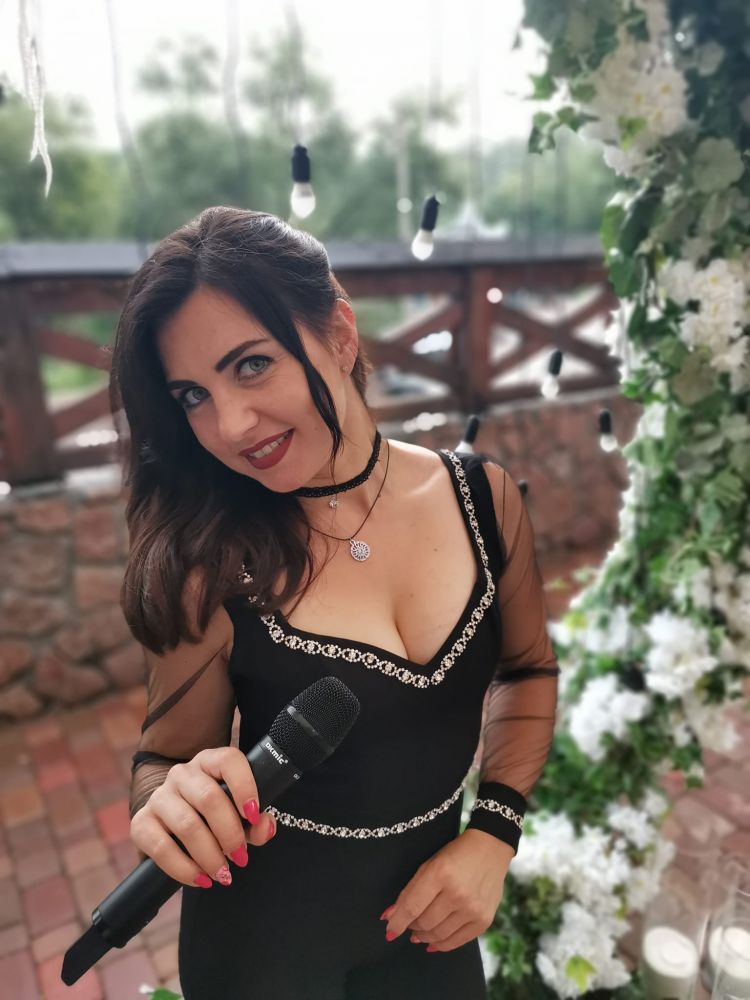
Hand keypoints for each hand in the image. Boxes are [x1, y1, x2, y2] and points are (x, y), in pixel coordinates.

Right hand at [130, 746, 275, 887]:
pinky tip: (200, 879)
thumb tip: (264, 827)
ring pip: (187, 824)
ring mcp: (159, 796)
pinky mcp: (141, 823)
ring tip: (223, 874)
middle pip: (208, 798)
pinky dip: (184, 869)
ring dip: (209, 855)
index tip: (255, 815)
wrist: (175, 828)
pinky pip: (161, 847)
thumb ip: (257, 822)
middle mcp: (182, 774)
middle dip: (229, 834)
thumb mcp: (240, 817)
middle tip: (241, 858)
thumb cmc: (217, 819)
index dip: (244, 786)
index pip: (228, 761)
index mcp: (210, 762)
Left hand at [381, 829, 512, 952]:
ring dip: (424, 936)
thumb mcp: (430, 864)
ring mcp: (473, 909)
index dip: (397, 922)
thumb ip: (410, 891)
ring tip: (418, 933)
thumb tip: (390, 917)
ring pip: (439, 934)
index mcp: (440, 873)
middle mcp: (458, 893)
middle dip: (412, 926)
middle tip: (409, 924)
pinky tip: (432, 943)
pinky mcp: (484, 920)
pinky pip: (457, 942)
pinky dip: (441, 945)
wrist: (491, 848)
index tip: (389, 930)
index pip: (412, 906)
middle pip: (425, 922)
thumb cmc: (456, 854)